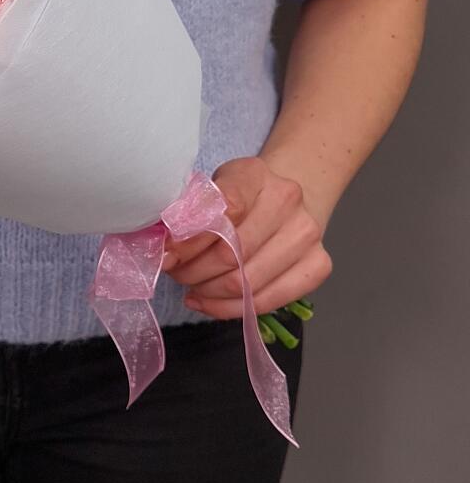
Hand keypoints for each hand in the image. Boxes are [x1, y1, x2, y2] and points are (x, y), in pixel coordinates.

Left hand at [162, 155, 331, 318]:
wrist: (283, 200)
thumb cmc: (237, 196)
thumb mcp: (210, 189)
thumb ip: (190, 213)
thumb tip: (164, 247)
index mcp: (255, 174)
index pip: (221, 211)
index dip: (188, 239)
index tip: (166, 254)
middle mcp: (287, 200)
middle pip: (231, 252)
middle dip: (193, 271)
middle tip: (175, 273)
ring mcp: (307, 234)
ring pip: (246, 282)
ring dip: (209, 292)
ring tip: (191, 287)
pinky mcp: (319, 265)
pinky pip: (268, 301)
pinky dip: (231, 308)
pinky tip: (208, 301)